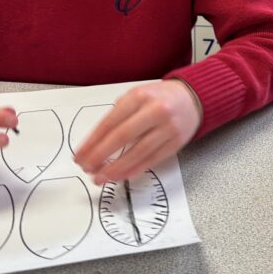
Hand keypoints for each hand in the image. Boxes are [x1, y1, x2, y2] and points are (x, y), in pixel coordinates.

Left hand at [73, 80, 201, 184]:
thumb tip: (95, 145)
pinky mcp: (176, 142)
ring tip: (101, 177)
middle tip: (86, 168)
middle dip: (100, 155)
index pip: (110, 121)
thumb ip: (118, 116)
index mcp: (139, 96)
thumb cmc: (158, 98)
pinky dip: (135, 169)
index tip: (79, 155)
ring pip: (138, 152)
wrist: (193, 98)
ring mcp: (168, 127)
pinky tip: (121, 176)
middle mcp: (155, 110)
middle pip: (122, 136)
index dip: (92, 141)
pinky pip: (152, 159)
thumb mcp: (137, 97)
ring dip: (116, 168)